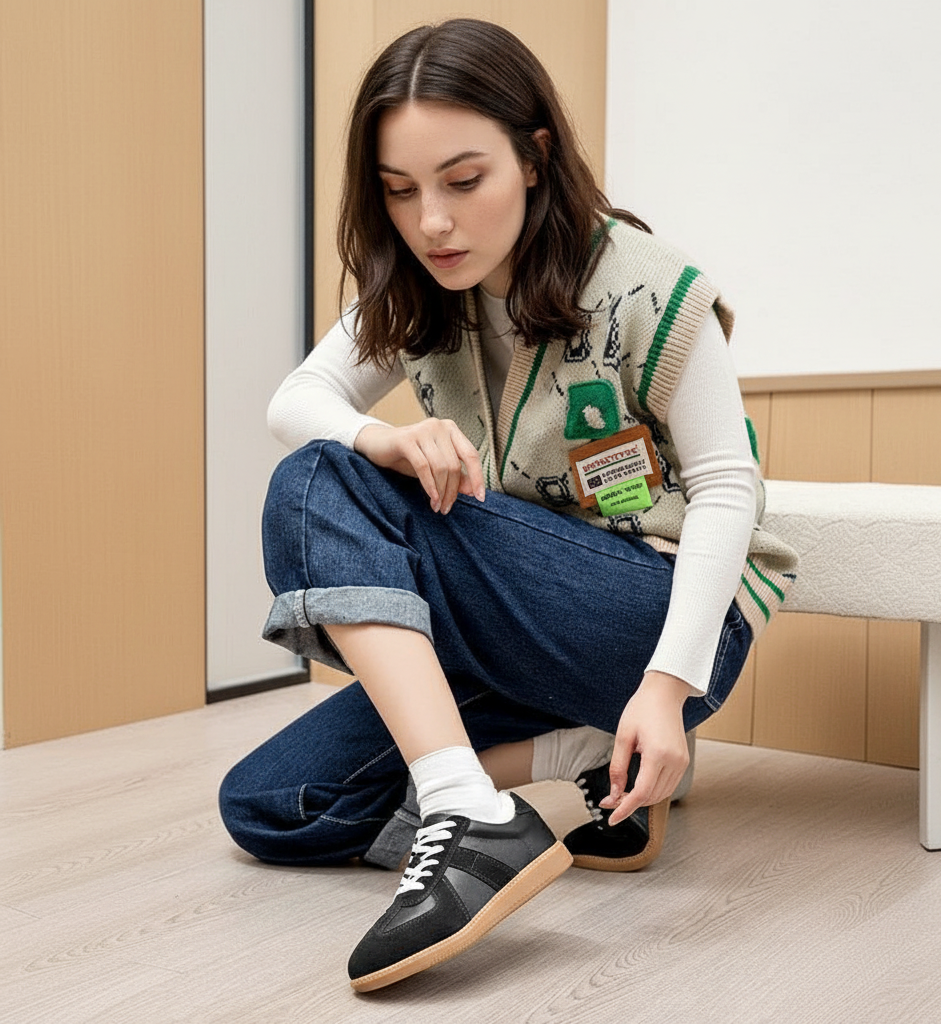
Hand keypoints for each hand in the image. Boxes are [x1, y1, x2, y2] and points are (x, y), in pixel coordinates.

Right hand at [354, 420, 484, 513]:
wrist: (377, 445)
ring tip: (437, 506)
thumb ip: (456, 476)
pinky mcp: (406, 439)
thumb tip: (474, 491)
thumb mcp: (435, 468)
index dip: (478, 477)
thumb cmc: (409, 456)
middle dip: (452, 491)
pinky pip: (423, 467)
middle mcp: (439, 426)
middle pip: (455, 465)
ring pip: (441, 467)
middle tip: (446, 508)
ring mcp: (423, 430)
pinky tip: (431, 498)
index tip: (480, 498)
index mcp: (451, 430)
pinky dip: (430, 486)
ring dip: (441, 491)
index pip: (472, 455)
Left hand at [602, 671, 693, 825]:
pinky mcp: (683, 762)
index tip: (612, 818)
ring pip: (661, 794)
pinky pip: (668, 786)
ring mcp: (682, 762)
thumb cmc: (642, 709)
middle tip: (610, 801)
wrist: (664, 694)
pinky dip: (652, 791)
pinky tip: (638, 787)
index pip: (641, 793)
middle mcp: (674, 761)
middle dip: (630, 803)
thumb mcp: (623, 736)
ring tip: (622, 794)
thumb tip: (613, 793)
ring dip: (642, 799)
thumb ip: (618, 767)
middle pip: (651, 796)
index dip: (625, 809)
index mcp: (658, 753)